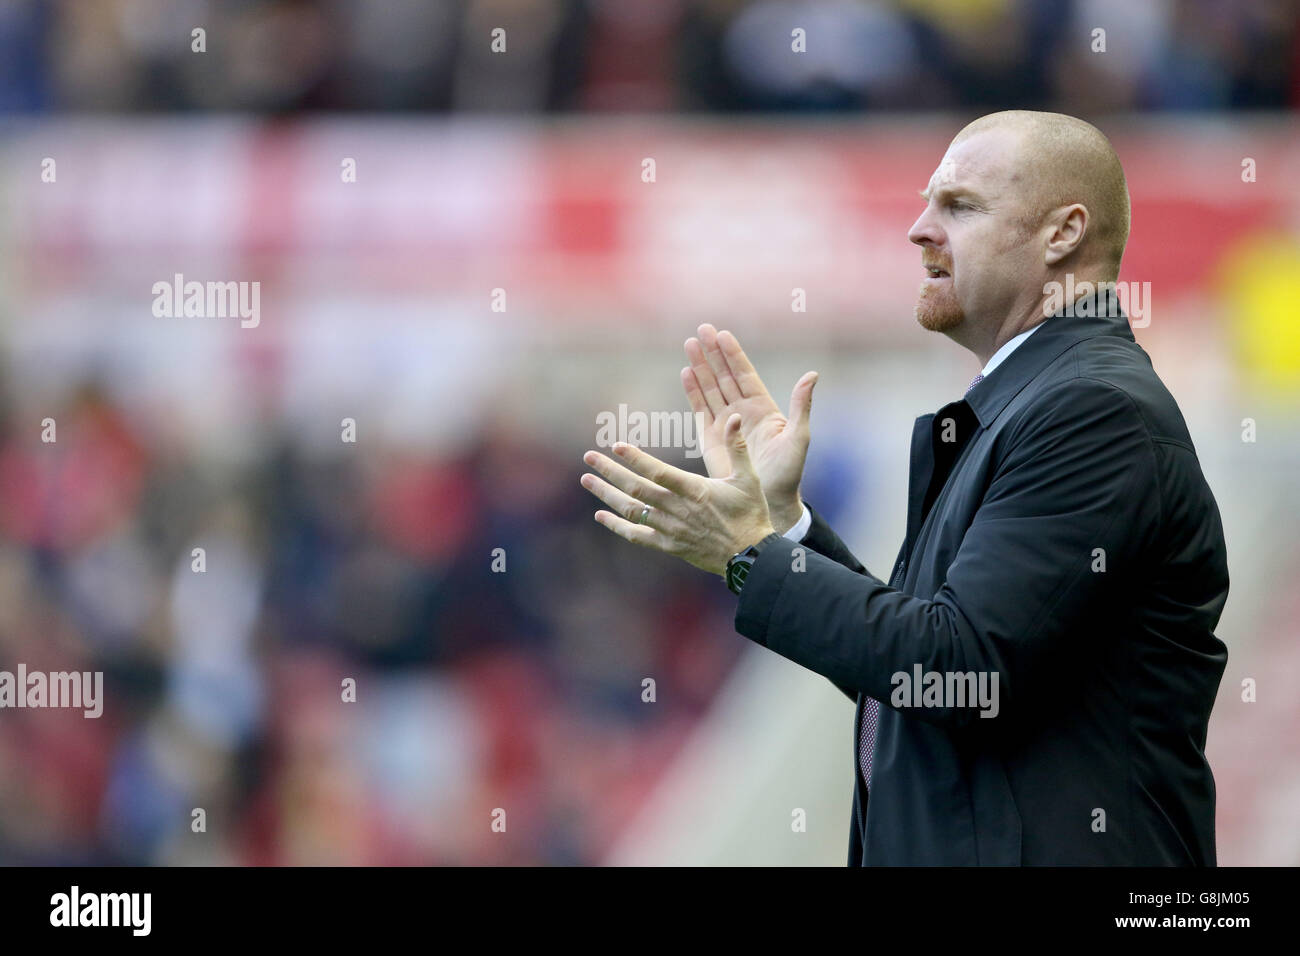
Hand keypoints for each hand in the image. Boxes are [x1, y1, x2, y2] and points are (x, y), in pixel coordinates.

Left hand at [580, 413, 775, 576]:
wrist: (750, 557)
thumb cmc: (751, 515)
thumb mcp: (748, 479)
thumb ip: (737, 448)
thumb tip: (736, 417)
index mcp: (695, 490)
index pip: (659, 472)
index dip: (636, 459)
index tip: (616, 445)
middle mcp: (678, 510)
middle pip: (636, 488)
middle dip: (610, 471)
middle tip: (589, 457)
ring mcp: (671, 529)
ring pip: (632, 510)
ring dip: (607, 494)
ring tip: (587, 480)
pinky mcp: (669, 546)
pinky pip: (637, 536)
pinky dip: (617, 525)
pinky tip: (601, 515)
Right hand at [682, 324, 816, 533]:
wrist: (769, 500)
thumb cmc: (788, 472)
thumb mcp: (798, 437)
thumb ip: (800, 406)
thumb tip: (812, 375)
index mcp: (762, 408)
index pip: (744, 374)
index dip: (733, 354)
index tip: (722, 334)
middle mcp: (742, 411)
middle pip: (724, 376)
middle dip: (713, 353)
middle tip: (701, 329)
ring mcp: (725, 424)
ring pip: (710, 388)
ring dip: (700, 367)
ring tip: (689, 344)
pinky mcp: (711, 438)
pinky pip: (700, 409)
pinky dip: (693, 391)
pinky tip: (686, 373)